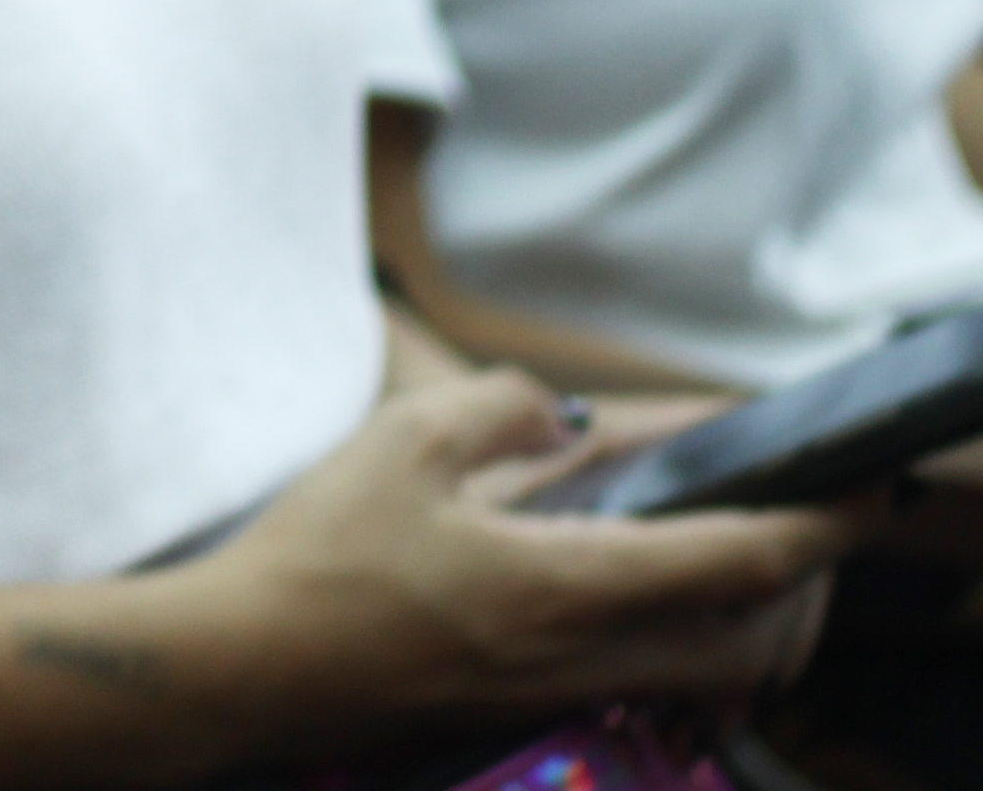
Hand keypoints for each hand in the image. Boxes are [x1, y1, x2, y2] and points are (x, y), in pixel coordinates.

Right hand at [198, 372, 849, 730]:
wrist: (250, 666)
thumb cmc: (318, 558)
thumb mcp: (400, 444)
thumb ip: (497, 406)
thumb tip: (556, 413)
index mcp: (565, 587)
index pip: (738, 562)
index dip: (819, 526)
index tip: (865, 492)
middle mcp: (585, 654)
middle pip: (758, 641)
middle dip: (807, 586)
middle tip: (812, 526)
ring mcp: (562, 692)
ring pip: (717, 676)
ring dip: (758, 624)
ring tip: (748, 561)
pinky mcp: (531, 708)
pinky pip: (659, 688)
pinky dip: (696, 647)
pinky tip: (655, 601)